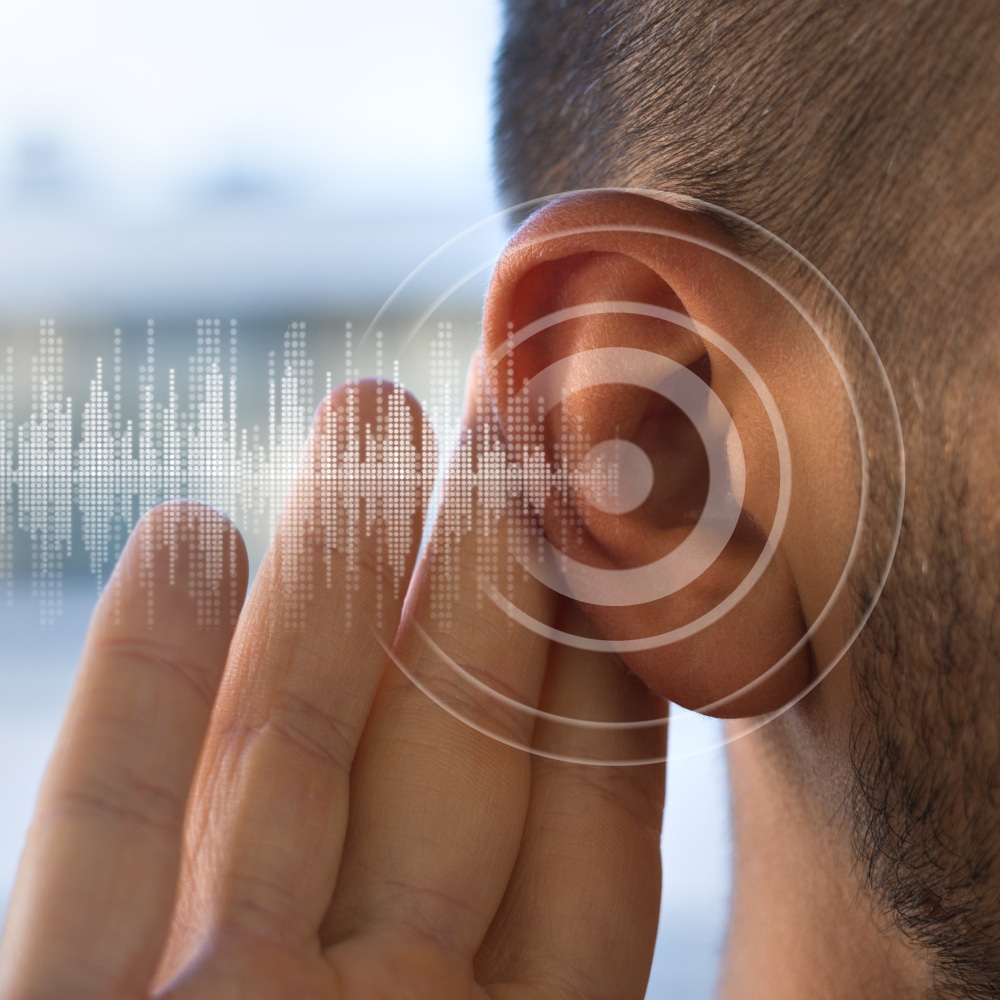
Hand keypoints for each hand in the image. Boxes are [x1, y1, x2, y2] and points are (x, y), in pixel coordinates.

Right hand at [0, 382, 664, 999]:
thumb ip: (586, 905)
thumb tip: (655, 697)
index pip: (586, 825)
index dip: (602, 657)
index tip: (617, 518)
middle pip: (440, 751)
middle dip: (478, 565)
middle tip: (506, 417)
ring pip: (278, 755)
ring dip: (324, 567)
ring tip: (367, 411)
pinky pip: (100, 831)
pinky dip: (133, 681)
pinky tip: (186, 531)